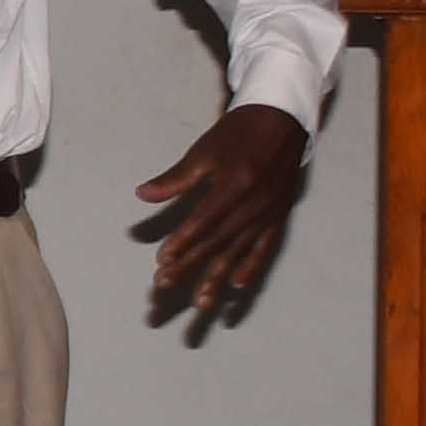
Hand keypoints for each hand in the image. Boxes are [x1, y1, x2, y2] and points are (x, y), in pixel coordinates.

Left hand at [132, 103, 308, 332]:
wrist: (283, 122)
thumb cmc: (237, 134)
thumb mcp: (204, 151)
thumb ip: (176, 178)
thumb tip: (142, 194)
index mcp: (233, 185)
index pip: (203, 222)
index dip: (183, 243)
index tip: (162, 261)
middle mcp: (253, 204)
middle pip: (217, 242)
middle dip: (190, 265)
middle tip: (165, 285)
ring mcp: (268, 213)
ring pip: (238, 251)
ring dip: (217, 277)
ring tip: (200, 303)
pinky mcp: (278, 216)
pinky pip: (264, 247)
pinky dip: (251, 267)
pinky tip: (238, 285)